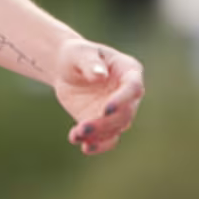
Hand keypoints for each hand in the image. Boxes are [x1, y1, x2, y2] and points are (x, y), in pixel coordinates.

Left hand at [53, 38, 144, 155]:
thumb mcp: (80, 53)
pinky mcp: (104, 123)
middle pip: (125, 114)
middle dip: (105, 124)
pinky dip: (96, 144)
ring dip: (98, 136)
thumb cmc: (76, 55)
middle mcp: (128, 94)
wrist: (65, 69)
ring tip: (76, 134)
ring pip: (115, 129)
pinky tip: (82, 145)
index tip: (106, 109)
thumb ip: (90, 63)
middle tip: (83, 127)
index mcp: (129, 71)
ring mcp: (117, 110)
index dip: (122, 100)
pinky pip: (106, 138)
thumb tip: (100, 75)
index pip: (133, 88)